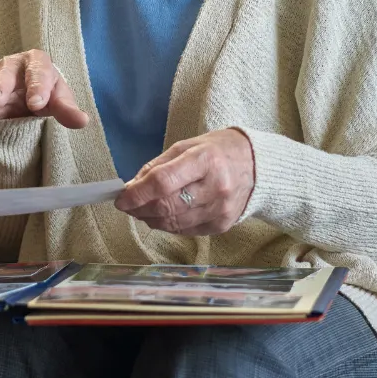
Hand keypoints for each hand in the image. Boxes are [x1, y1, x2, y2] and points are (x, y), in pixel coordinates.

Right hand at [0, 50, 88, 128]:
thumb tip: (82, 120)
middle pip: (5, 73)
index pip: (38, 72)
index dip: (38, 87)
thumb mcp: (59, 99)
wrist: (29, 92)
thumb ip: (66, 109)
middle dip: (1, 85)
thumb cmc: (47, 93)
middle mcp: (11, 66)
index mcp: (36, 63)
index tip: (37, 104)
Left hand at [114, 129, 254, 235]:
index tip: (120, 198)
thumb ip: (157, 166)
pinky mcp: (222, 225)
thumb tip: (132, 187)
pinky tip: (161, 216)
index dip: (137, 193)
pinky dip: (168, 225)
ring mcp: (220, 210)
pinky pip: (186, 231)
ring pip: (174, 223)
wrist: (256, 165)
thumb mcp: (185, 146)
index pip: (163, 182)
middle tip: (128, 205)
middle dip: (140, 208)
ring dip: (151, 219)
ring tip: (141, 211)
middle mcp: (215, 187)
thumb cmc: (215, 151)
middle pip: (167, 206)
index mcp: (204, 160)